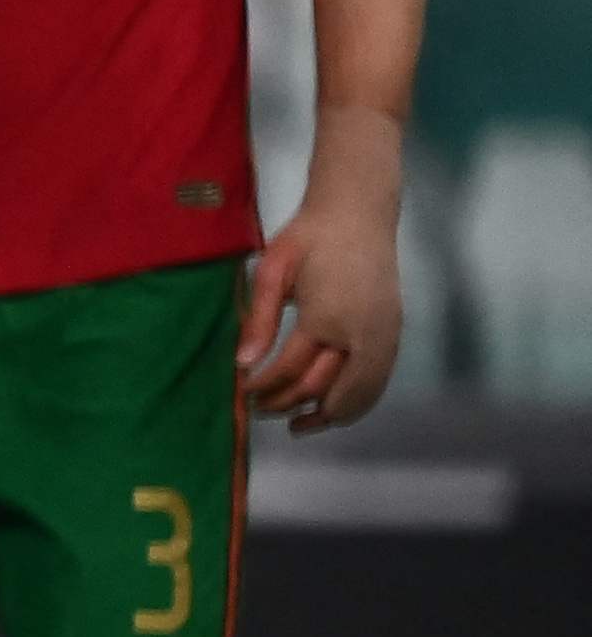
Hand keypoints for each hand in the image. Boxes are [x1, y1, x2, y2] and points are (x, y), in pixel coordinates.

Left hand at [240, 121, 404, 431]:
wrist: (358, 212)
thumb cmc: (309, 237)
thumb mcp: (273, 271)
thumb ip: (259, 320)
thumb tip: (243, 364)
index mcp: (326, 316)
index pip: (288, 371)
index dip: (262, 388)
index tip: (242, 393)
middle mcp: (361, 332)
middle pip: (322, 390)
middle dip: (287, 406)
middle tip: (260, 412)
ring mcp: (383, 334)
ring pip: (358, 395)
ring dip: (326, 415)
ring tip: (297, 424)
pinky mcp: (394, 332)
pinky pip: (379, 382)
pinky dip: (357, 402)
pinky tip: (333, 408)